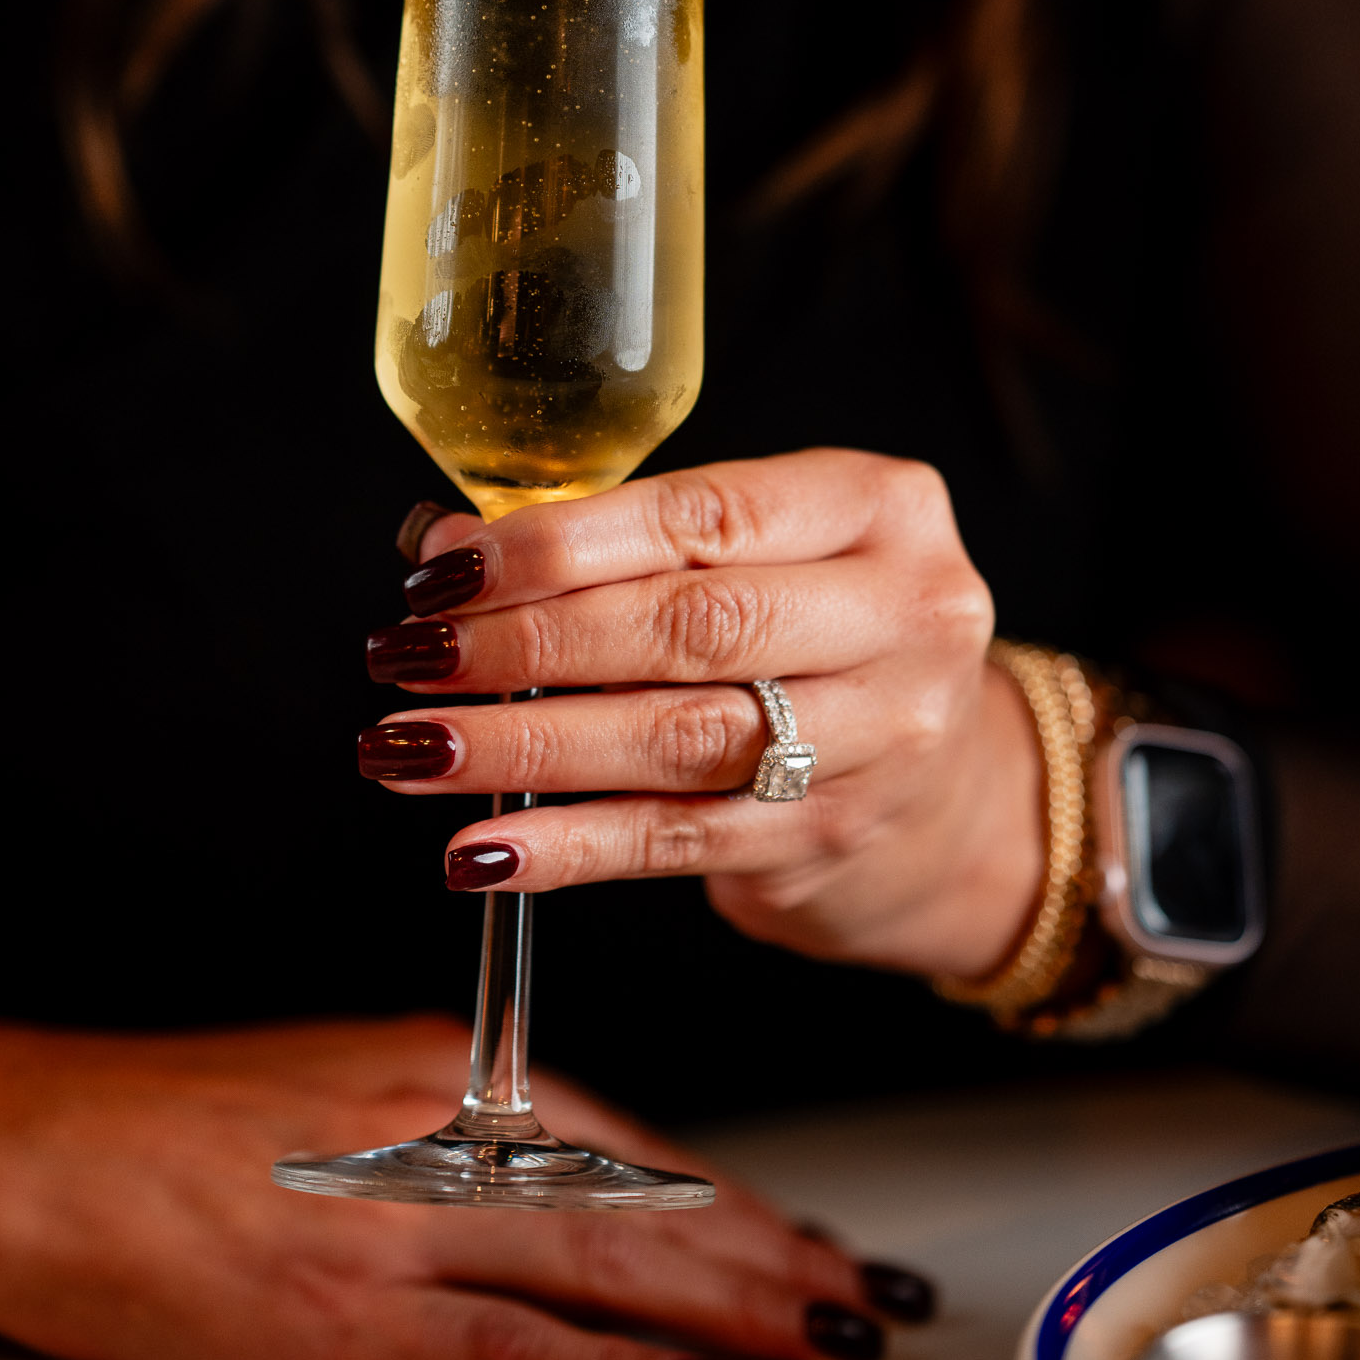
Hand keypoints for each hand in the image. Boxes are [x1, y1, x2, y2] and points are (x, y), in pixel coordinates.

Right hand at [0, 1012, 896, 1359]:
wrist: (29, 1146)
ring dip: (732, 1306)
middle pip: (643, 1200)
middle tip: (863, 1295)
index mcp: (442, 1070)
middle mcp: (439, 1130)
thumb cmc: (171, 1124)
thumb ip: (454, 1135)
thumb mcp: (339, 1092)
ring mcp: (396, 1221)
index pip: (630, 1142)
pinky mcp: (343, 1312)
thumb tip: (562, 1196)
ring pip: (605, 1261)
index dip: (734, 1199)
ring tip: (826, 1337)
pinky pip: (509, 1345)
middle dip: (771, 1254)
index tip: (808, 1239)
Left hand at [364, 449, 1042, 978]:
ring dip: (523, 749)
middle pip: (686, 629)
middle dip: (524, 645)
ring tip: (407, 747)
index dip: (559, 545)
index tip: (443, 571)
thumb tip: (445, 549)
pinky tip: (480, 851)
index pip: (701, 516)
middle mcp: (902, 618)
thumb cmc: (820, 627)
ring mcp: (877, 740)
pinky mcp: (830, 840)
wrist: (954, 783)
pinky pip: (674, 842)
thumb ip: (625, 538)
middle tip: (405, 655)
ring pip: (673, 741)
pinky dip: (567, 848)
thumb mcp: (768, 546)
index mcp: (881, 508)